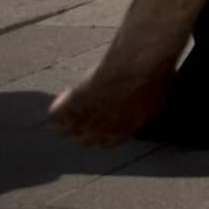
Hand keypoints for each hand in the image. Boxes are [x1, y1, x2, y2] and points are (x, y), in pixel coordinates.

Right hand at [49, 44, 176, 146]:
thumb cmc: (152, 76)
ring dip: (67, 120)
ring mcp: (84, 121)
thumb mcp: (154, 99)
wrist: (137, 65)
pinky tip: (66, 94)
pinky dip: (57, 106)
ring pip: (64, 130)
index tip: (104, 120)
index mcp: (123, 133)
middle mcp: (101, 132)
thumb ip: (142, 109)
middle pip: (82, 140)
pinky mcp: (71, 105)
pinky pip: (54, 115)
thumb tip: (141, 104)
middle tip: (85, 112)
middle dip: (84, 128)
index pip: (106, 143)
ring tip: (70, 106)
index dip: (103, 131)